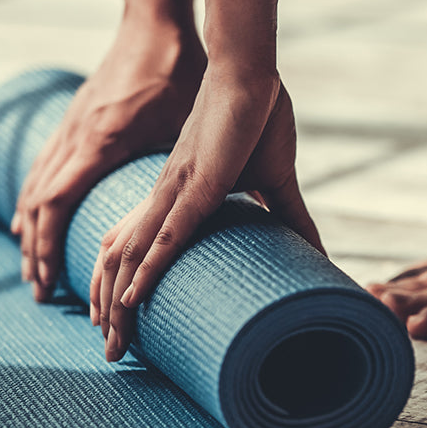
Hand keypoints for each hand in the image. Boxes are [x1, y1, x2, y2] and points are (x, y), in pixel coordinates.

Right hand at [11, 21, 205, 301]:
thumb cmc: (179, 68)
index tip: (51, 281)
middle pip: (40, 205)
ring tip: (32, 267)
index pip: (59, 204)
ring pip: (36, 187)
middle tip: (39, 291)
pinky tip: (31, 215)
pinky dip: (33, 196)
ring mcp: (72, 126)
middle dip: (36, 250)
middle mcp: (79, 138)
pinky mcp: (77, 118)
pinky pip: (43, 166)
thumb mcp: (192, 122)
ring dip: (31, 229)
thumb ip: (217, 168)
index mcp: (103, 143)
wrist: (155, 21)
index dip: (51, 245)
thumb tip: (263, 200)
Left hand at [92, 71, 321, 360]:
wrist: (252, 74)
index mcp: (178, 195)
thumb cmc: (260, 117)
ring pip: (133, 258)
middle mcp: (165, 197)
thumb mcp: (275, 180)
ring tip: (112, 343)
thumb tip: (316, 250)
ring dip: (117, 304)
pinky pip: (163, 236)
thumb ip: (289, 217)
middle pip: (121, 262)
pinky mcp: (195, 187)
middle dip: (110, 311)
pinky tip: (129, 301)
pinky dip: (144, 270)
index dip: (123, 286)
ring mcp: (175, 192)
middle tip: (112, 353)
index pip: (138, 248)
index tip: (119, 323)